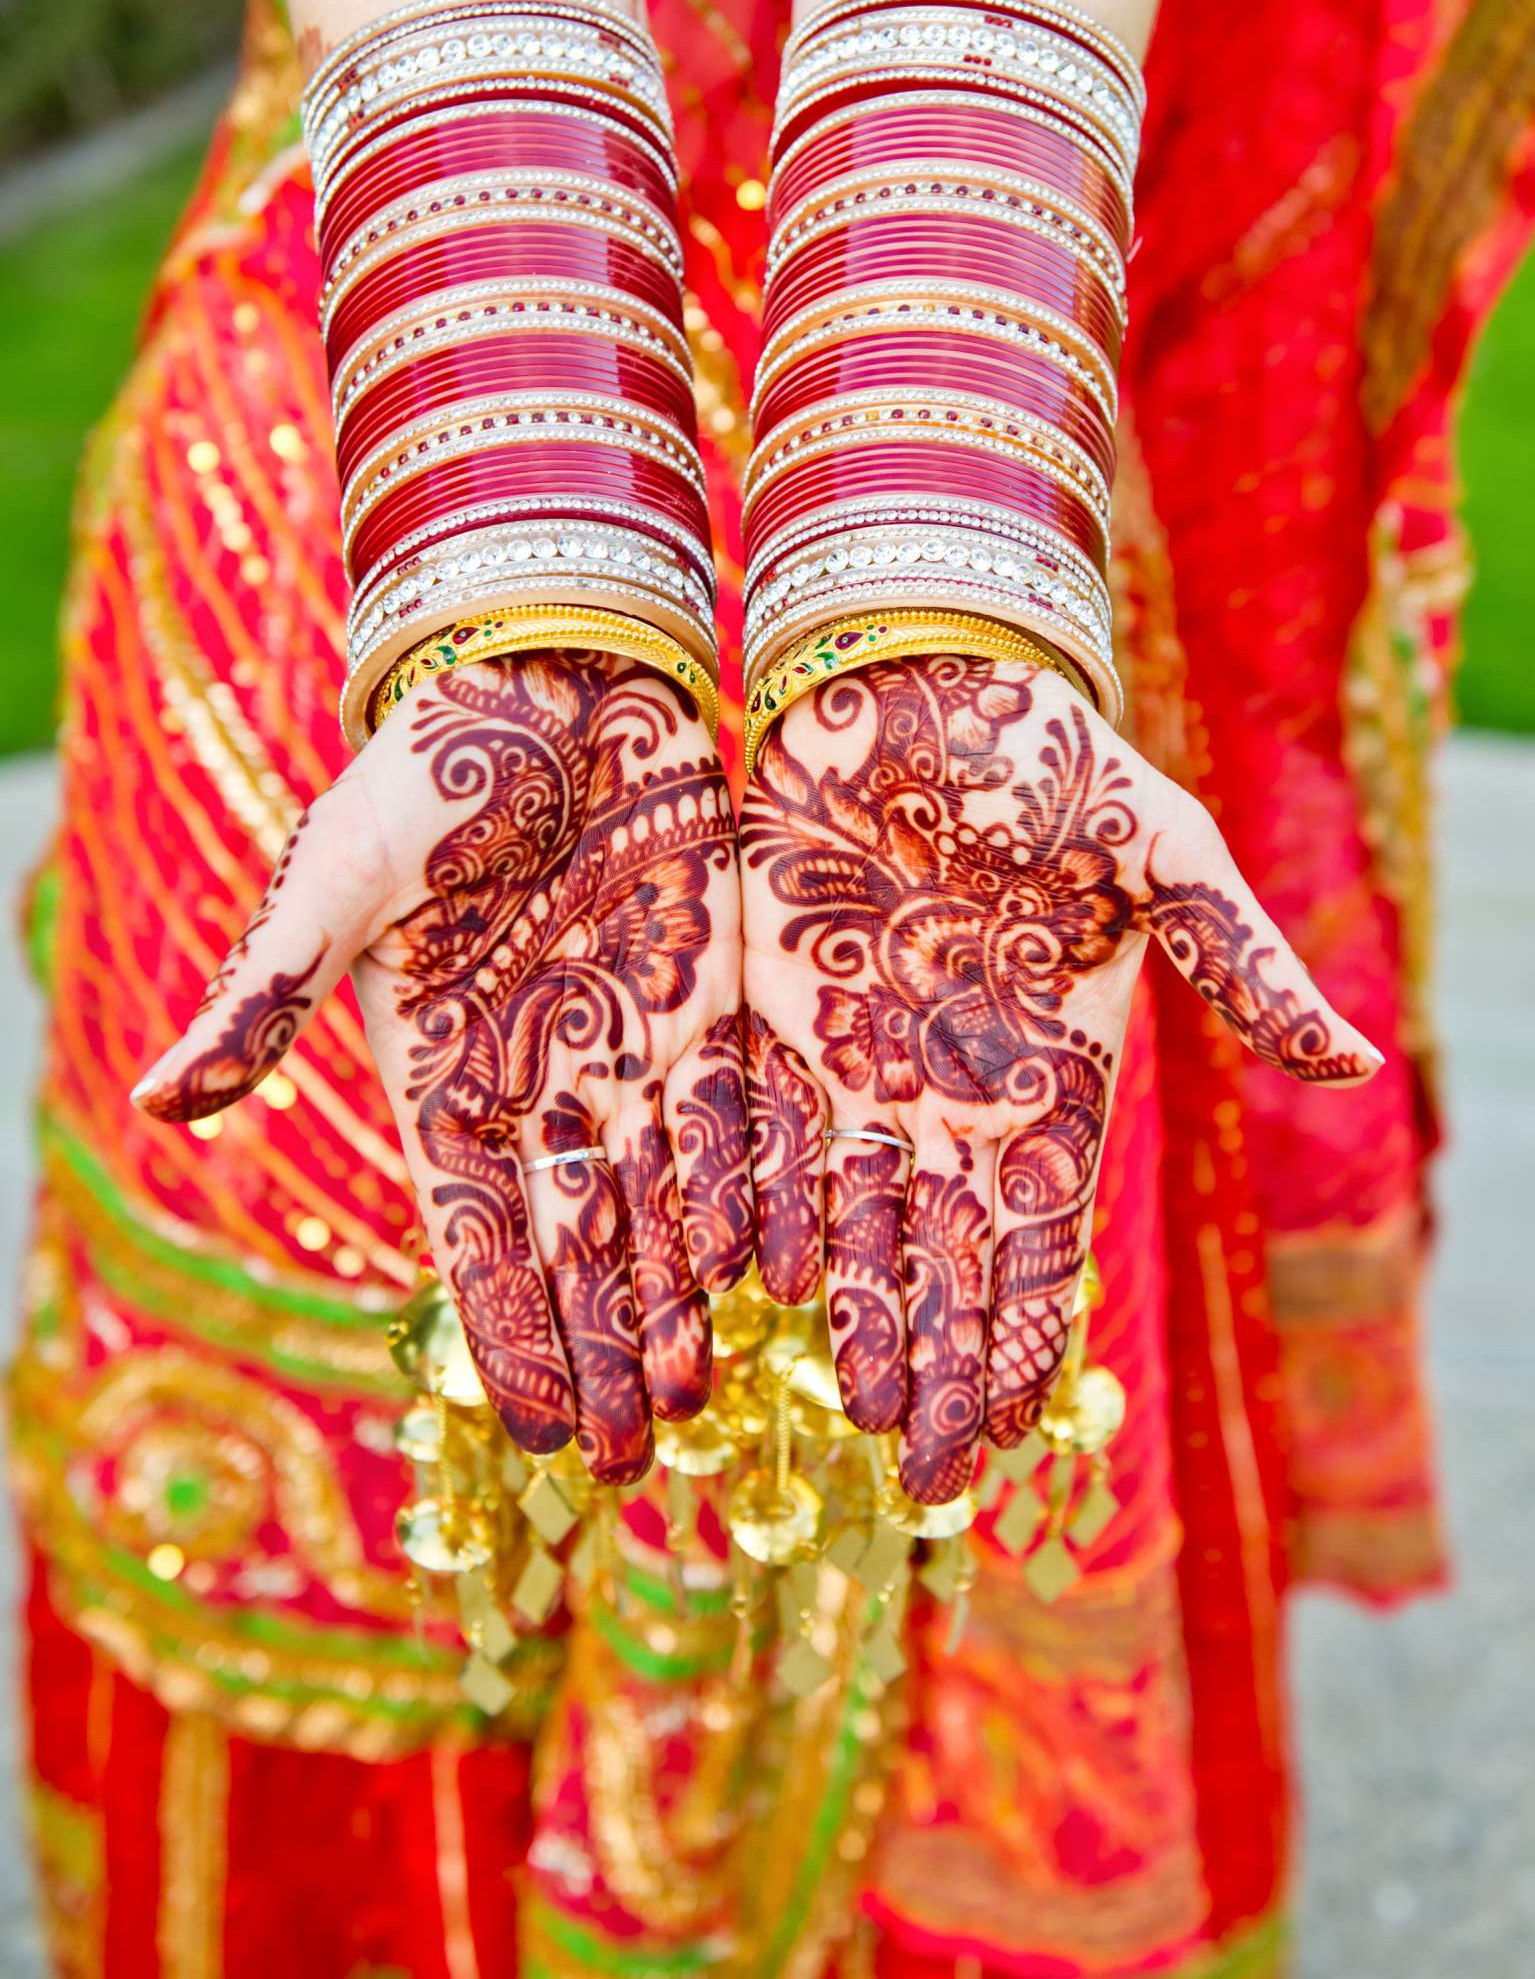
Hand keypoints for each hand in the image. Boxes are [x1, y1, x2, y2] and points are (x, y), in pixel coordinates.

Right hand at [134, 653, 750, 1483]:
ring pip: (657, 1204)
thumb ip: (273, 994)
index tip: (534, 1429)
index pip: (473, 1232)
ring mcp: (624, 1050)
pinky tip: (777, 1273)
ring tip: (698, 1396)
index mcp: (441, 1076)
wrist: (548, 678)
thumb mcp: (341, 878)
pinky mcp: (703, 1004)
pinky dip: (748, 1195)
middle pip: (572, 1245)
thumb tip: (156, 1101)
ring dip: (675, 1299)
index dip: (504, 1329)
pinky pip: (731, 1117)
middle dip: (597, 1348)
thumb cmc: (429, 774)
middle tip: (630, 1458)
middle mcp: (536, 1085)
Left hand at [740, 655, 1379, 1504]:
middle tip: (908, 1464)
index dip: (1019, 1342)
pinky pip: (758, 1139)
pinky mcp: (773, 1022)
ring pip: (845, 1221)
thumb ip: (1238, 956)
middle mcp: (953, 1098)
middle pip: (940, 1261)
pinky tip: (737, 1283)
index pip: (1039, 1243)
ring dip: (842, 1313)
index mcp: (1053, 1080)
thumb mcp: (1161, 849)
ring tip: (830, 1407)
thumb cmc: (1051, 758)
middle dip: (928, 1360)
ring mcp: (857, 1068)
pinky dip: (749, 1210)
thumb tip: (1356, 1057)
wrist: (921, 677)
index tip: (997, 1441)